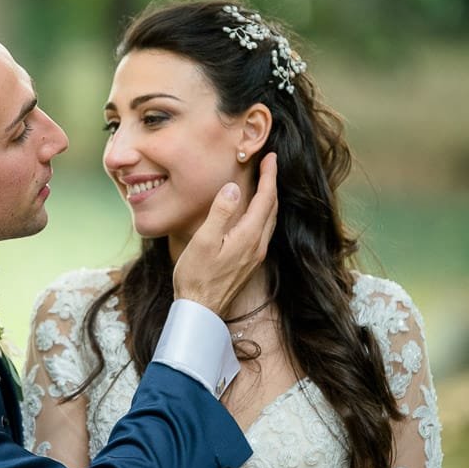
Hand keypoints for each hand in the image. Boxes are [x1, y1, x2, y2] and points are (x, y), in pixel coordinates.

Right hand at [172, 153, 277, 315]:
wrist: (200, 310)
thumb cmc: (196, 276)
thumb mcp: (203, 241)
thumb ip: (220, 213)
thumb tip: (233, 188)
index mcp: (249, 237)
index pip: (265, 199)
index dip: (269, 176)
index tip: (270, 157)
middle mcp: (258, 245)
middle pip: (272, 208)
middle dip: (272, 184)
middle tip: (268, 164)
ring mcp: (255, 255)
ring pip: (269, 220)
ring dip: (269, 199)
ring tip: (264, 183)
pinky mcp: (249, 262)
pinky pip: (263, 230)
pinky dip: (263, 213)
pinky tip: (255, 213)